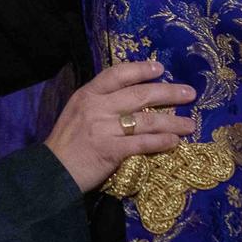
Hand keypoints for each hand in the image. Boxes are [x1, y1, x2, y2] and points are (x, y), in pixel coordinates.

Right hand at [44, 61, 196, 193]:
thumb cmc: (66, 144)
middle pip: (139, 94)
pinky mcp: (110, 150)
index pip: (117, 74)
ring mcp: (104, 128)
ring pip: (146, 120)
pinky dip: (161, 142)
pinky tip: (175, 142)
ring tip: (190, 124)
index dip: (140, 69)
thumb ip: (100, 102)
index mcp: (87, 94)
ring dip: (173, 121)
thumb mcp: (77, 113)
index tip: (160, 68)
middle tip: (190, 93)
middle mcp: (97, 107)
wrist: (50, 172)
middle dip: (168, 92)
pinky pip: (142, 143)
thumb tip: (130, 98)